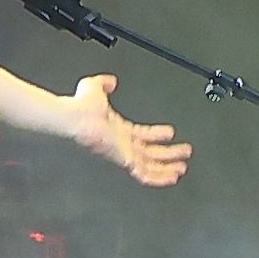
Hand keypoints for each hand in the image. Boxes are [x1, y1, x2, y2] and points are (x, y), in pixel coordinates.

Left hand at [72, 75, 187, 186]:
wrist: (75, 118)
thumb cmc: (80, 106)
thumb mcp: (94, 88)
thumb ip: (103, 83)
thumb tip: (109, 80)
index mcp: (116, 130)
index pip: (141, 134)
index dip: (156, 134)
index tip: (169, 133)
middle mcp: (120, 144)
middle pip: (149, 153)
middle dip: (168, 154)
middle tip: (183, 154)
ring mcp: (122, 154)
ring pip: (149, 165)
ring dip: (167, 167)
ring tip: (182, 167)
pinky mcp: (124, 161)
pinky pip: (143, 174)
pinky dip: (158, 177)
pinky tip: (171, 177)